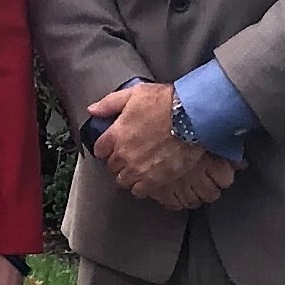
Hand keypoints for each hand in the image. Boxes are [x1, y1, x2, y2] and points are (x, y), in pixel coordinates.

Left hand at [89, 82, 237, 211]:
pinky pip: (139, 191)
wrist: (192, 117)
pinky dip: (141, 187)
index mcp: (116, 134)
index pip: (99, 149)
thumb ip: (110, 103)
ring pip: (123, 181)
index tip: (113, 146)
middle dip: (118, 161)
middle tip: (129, 156)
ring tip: (138, 168)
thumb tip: (93, 110)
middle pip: (112, 166)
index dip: (106, 148)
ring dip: (128, 175)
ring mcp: (138, 169)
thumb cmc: (166, 103)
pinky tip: (148, 178)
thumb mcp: (135, 94)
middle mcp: (123, 154)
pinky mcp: (154, 179)